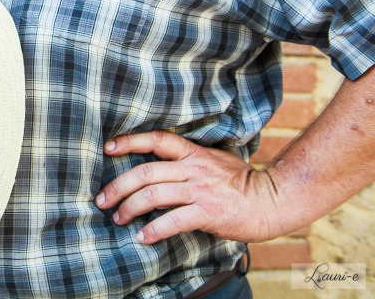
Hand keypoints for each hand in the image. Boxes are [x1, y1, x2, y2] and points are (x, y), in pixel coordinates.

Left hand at [95, 130, 285, 243]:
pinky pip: (173, 221)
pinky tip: (142, 237)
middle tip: (102, 200)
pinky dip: (154, 230)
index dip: (130, 141)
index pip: (156, 139)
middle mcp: (193, 168)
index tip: (108, 148)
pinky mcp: (208, 213)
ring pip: (153, 196)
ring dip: (129, 209)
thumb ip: (185, 163)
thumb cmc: (240, 182)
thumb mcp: (212, 161)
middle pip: (144, 172)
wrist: (273, 200)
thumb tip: (155, 172)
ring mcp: (199, 190)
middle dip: (118, 187)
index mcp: (193, 153)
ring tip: (119, 219)